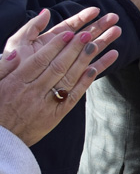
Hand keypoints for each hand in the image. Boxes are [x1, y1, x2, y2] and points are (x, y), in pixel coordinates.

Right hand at [0, 10, 120, 145]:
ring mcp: (46, 104)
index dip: (55, 46)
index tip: (68, 33)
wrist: (1, 140)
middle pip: (57, 66)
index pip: (39, 60)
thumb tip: (15, 53)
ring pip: (68, 78)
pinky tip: (95, 68)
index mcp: (17, 82)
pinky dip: (84, 82)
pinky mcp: (56, 115)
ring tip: (96, 45)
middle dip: (74, 49)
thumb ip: (2, 67)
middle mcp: (33, 92)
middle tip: (88, 34)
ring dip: (84, 61)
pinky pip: (73, 96)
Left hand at [5, 7, 121, 71]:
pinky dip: (102, 62)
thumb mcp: (18, 43)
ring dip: (104, 40)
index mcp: (50, 41)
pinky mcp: (73, 80)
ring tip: (117, 31)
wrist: (11, 94)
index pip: (70, 25)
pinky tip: (113, 54)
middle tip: (115, 18)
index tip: (96, 10)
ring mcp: (69, 65)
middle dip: (99, 26)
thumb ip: (32, 27)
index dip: (83, 17)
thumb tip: (46, 12)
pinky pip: (90, 70)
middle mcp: (62, 51)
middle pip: (84, 36)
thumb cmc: (12, 67)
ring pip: (90, 50)